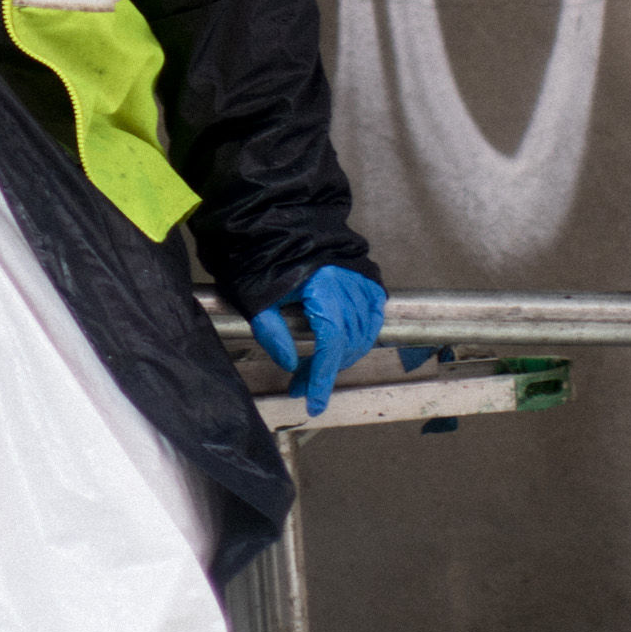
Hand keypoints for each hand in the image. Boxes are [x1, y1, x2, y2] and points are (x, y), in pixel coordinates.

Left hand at [246, 264, 386, 417]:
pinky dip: (362, 336)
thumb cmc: (265, 260)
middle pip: (346, 343)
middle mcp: (348, 283)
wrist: (280, 227)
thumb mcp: (257, 298)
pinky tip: (344, 347)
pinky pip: (373, 317)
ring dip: (340, 357)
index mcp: (322, 287)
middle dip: (324, 371)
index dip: (323, 377)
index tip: (314, 405)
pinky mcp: (368, 278)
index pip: (331, 343)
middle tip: (301, 385)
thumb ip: (271, 333)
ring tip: (315, 367)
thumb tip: (291, 366)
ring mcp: (361, 280)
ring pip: (361, 335)